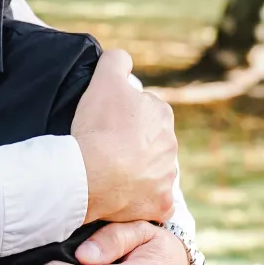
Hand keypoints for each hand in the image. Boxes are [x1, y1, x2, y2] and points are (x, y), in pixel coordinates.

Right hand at [72, 49, 176, 222]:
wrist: (91, 174)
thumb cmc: (98, 126)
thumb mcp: (104, 78)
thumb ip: (117, 60)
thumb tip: (124, 60)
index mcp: (162, 115)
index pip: (144, 111)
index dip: (123, 115)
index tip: (105, 123)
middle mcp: (172, 146)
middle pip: (149, 141)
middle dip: (132, 143)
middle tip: (104, 147)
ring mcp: (168, 178)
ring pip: (151, 171)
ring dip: (136, 171)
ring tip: (109, 172)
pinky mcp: (160, 205)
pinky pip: (153, 201)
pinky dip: (140, 199)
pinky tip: (122, 196)